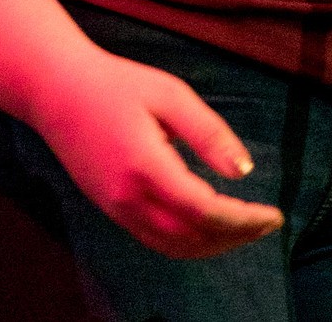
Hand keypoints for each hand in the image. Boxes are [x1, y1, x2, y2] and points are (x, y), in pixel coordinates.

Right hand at [31, 43, 284, 259]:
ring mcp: (117, 210)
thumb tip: (244, 170)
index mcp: (146, 167)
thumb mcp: (169, 94)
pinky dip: (190, 242)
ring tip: (246, 228)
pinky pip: (157, 241)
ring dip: (214, 245)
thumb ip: (208, 132)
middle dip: (235, 237)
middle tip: (267, 223)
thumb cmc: (117, 84)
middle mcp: (129, 199)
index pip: (204, 212)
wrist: (57, 91)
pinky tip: (210, 225)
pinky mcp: (112, 210)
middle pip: (192, 238)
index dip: (243, 220)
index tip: (274, 214)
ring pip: (174, 247)